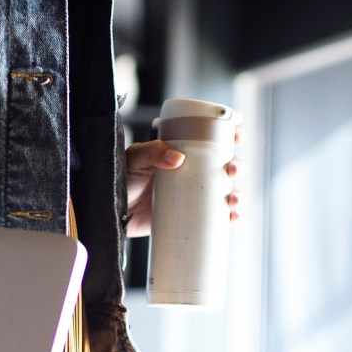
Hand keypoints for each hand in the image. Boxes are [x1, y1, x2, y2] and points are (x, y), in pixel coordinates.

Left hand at [124, 127, 242, 237]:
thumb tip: (178, 158)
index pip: (212, 138)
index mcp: (183, 150)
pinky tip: (233, 218)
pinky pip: (216, 217)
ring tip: (233, 199)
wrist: (113, 213)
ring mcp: (193, 194)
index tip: (238, 133)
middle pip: (224, 165)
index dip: (231, 133)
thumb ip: (152, 153)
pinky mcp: (191, 216)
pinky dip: (229, 217)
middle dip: (236, 166)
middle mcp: (192, 171)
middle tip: (232, 170)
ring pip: (225, 191)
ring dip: (237, 193)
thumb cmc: (123, 179)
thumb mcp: (135, 159)